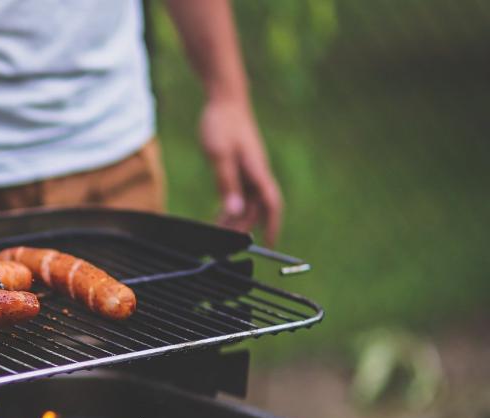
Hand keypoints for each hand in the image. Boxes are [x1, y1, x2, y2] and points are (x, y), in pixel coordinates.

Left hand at [199, 99, 282, 244]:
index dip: (272, 226)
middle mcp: (257, 173)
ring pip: (247, 202)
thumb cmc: (222, 124)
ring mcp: (250, 170)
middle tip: (225, 243)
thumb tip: (235, 211)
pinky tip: (220, 215)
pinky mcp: (242, 167)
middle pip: (256, 208)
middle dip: (244, 227)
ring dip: (236, 218)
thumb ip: (226, 183)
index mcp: (257, 171)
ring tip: (218, 232)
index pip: (271, 205)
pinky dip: (232, 206)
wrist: (225, 100)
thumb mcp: (219, 155)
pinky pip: (240, 193)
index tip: (268, 245)